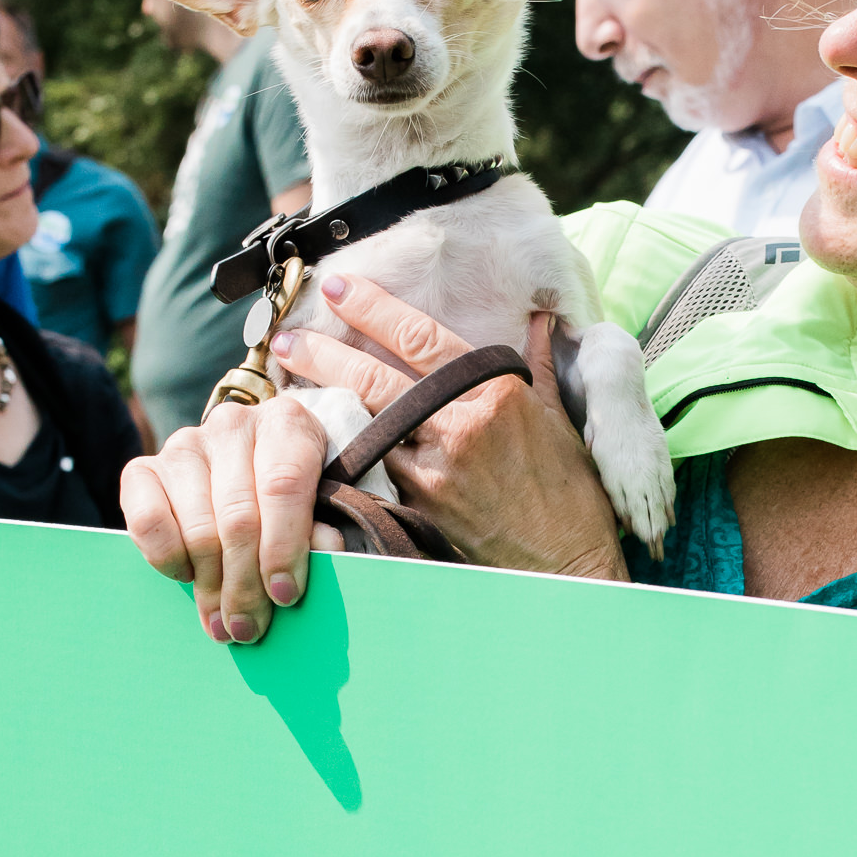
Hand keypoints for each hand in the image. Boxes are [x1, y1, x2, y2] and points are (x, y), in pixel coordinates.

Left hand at [119, 271, 625, 643]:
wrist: (569, 569)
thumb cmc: (571, 495)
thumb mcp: (561, 420)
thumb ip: (538, 366)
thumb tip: (539, 320)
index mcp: (495, 393)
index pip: (421, 338)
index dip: (372, 308)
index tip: (337, 287)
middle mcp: (461, 426)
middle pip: (375, 379)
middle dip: (324, 354)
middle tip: (285, 338)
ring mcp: (436, 471)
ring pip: (364, 427)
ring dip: (323, 407)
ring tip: (285, 391)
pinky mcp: (420, 510)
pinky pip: (374, 473)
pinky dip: (345, 455)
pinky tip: (314, 446)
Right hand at [122, 391, 338, 646]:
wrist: (247, 467)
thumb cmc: (292, 494)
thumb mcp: (321, 503)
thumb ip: (322, 527)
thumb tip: (324, 552)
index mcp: (286, 423)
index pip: (283, 485)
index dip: (284, 546)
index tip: (285, 595)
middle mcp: (233, 425)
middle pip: (238, 516)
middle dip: (245, 584)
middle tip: (250, 628)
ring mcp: (185, 445)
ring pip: (198, 527)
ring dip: (211, 586)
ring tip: (222, 623)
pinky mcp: (143, 468)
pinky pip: (147, 521)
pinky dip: (167, 558)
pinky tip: (186, 578)